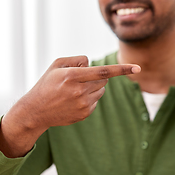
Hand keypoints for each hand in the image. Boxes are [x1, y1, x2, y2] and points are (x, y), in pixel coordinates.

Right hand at [0, 55, 140, 156]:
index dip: (122, 69)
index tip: (138, 68)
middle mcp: (80, 91)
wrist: (36, 111)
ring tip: (75, 90)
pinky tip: (74, 100)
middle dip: (97, 76)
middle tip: (80, 79)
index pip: (103, 71)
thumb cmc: (47, 84)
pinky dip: (90, 97)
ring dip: (94, 87)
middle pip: (104, 79)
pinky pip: (96, 101)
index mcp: (72, 76)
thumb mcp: (57, 65)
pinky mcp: (85, 114)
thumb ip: (77, 60)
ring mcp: (83, 105)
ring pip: (101, 90)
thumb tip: (93, 64)